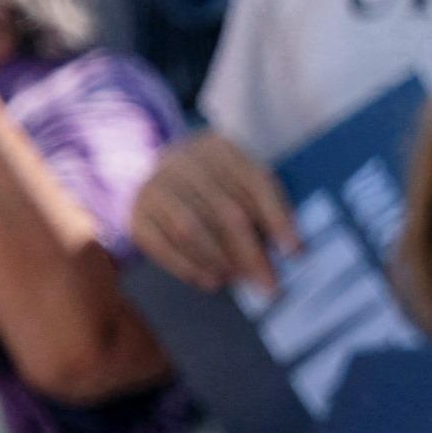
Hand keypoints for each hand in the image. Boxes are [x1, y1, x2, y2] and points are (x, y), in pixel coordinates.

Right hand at [131, 129, 297, 293]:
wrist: (164, 174)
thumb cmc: (218, 184)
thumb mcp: (243, 180)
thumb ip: (266, 206)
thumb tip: (292, 250)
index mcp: (219, 147)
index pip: (255, 183)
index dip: (278, 219)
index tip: (296, 253)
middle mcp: (183, 160)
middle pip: (225, 211)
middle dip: (252, 253)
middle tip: (270, 285)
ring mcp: (155, 185)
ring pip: (192, 229)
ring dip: (220, 261)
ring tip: (240, 281)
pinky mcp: (136, 213)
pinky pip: (162, 246)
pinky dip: (189, 268)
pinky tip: (211, 282)